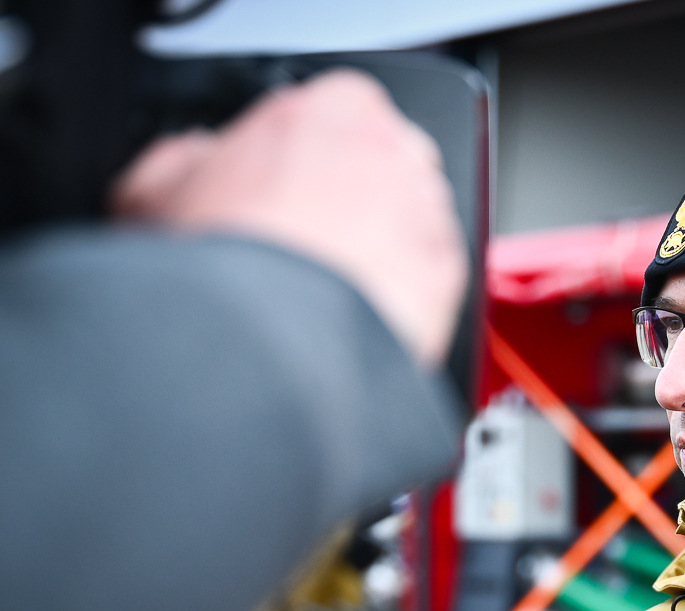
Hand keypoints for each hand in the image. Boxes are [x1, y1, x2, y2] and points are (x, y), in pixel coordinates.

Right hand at [111, 68, 466, 368]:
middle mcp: (396, 151)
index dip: (306, 160)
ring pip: (410, 221)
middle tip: (307, 249)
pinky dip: (404, 294)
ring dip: (380, 249)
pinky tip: (358, 317)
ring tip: (328, 295)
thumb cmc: (222, 267)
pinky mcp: (450, 273)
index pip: (337, 113)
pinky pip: (431, 276)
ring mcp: (430, 212)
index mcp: (332, 108)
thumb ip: (184, 159)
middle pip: (382, 167)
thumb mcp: (155, 192)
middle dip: (351, 202)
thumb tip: (193, 161)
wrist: (270, 347)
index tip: (287, 192)